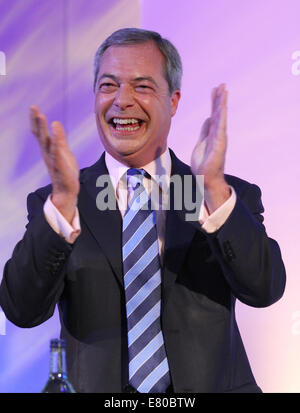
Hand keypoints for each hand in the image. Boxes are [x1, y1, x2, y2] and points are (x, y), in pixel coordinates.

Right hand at [30, 106, 79, 221]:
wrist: (67, 190)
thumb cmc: (64, 169)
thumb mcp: (63, 151)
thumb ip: (59, 138)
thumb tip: (55, 123)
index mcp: (48, 149)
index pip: (40, 132)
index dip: (36, 120)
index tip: (33, 107)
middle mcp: (47, 153)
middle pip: (41, 135)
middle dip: (37, 121)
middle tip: (34, 108)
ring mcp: (53, 159)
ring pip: (47, 143)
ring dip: (44, 129)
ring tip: (41, 116)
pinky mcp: (60, 167)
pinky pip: (57, 155)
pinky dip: (55, 146)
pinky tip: (54, 137)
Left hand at [191, 84, 230, 212]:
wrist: (206, 178)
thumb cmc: (204, 164)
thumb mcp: (201, 143)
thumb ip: (205, 131)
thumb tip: (208, 118)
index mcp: (212, 133)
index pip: (213, 114)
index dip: (214, 102)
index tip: (215, 90)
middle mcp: (218, 134)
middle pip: (218, 113)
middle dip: (219, 99)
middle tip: (222, 84)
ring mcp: (220, 138)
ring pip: (221, 117)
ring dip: (222, 103)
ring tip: (224, 90)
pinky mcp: (219, 143)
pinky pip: (220, 126)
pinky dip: (222, 115)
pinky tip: (222, 106)